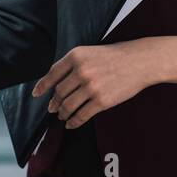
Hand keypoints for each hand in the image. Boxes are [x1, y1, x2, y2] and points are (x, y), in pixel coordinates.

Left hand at [31, 42, 151, 128]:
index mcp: (76, 56)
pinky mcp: (102, 101)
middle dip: (54, 103)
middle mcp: (81, 71)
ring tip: (62, 116)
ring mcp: (91, 87)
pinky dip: (74, 122)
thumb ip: (73, 65)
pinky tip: (71, 124)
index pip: (52, 74)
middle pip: (59, 92)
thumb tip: (57, 84)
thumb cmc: (115, 56)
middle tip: (53, 108)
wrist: (139, 61)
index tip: (36, 94)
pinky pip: (82, 115)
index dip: (42, 86)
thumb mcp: (90, 52)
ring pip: (68, 105)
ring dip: (63, 113)